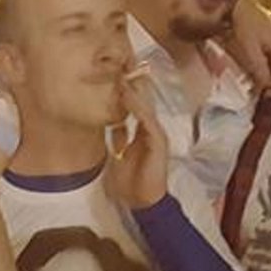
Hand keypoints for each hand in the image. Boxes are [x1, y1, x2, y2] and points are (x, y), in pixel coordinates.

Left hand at [105, 65, 167, 209]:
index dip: (124, 93)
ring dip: (135, 92)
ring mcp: (156, 135)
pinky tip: (129, 97)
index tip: (112, 77)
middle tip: (119, 67)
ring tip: (123, 76)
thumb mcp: (118, 156)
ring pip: (145, 108)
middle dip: (131, 86)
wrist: (144, 203)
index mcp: (141, 133)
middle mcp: (150, 131)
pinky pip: (148, 121)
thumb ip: (117, 140)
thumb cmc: (130, 182)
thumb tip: (112, 127)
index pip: (134, 108)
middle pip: (142, 103)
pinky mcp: (158, 142)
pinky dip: (138, 108)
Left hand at [224, 0, 270, 101]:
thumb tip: (264, 86)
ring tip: (255, 86)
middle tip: (263, 94)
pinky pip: (269, 58)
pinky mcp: (264, 38)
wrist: (231, 5)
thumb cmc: (241, 25)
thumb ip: (259, 69)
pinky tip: (252, 73)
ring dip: (269, 78)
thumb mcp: (249, 50)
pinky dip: (263, 69)